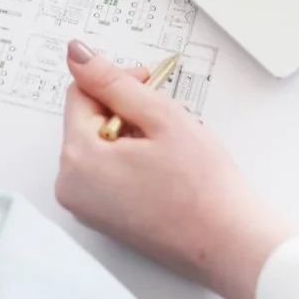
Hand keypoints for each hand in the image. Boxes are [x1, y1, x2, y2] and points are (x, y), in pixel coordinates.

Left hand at [55, 42, 294, 298]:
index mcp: (78, 160)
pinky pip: (105, 171)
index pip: (80, 93)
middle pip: (88, 119)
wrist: (227, 244)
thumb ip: (112, 81)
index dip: (117, 80)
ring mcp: (85, 208)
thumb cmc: (201, 187)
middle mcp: (71, 188)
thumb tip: (76, 54)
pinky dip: (129, 159)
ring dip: (129, 133)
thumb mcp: (158, 116)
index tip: (148, 83)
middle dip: (124, 109)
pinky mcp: (102, 218)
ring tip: (165, 149)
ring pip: (98, 144)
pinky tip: (160, 169)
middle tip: (163, 121)